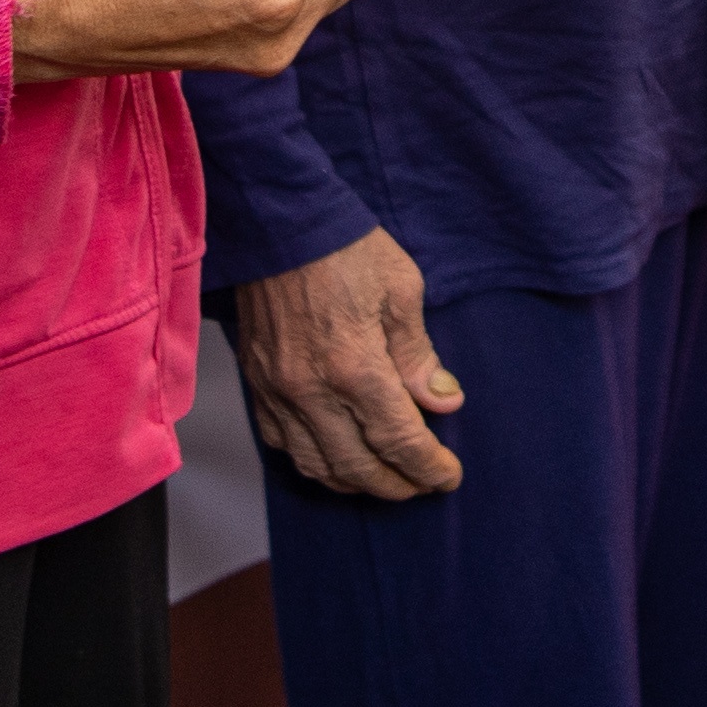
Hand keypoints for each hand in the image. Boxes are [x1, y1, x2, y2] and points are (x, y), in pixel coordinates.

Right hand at [228, 225, 461, 496]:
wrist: (280, 221)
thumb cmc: (348, 249)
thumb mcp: (402, 291)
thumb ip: (419, 356)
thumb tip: (443, 402)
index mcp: (355, 368)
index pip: (400, 442)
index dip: (429, 468)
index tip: (449, 476)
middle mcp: (312, 391)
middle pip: (358, 467)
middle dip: (397, 485)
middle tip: (422, 484)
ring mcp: (278, 391)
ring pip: (317, 465)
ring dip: (355, 483)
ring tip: (385, 479)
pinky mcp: (258, 384)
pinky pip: (283, 444)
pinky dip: (314, 461)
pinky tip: (337, 457)